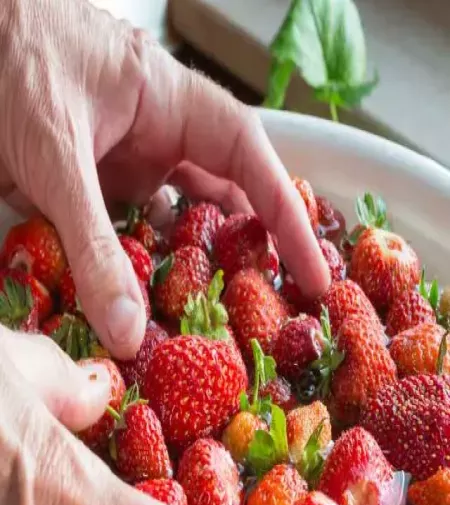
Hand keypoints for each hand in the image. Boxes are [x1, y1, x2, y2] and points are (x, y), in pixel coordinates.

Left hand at [0, 0, 328, 360]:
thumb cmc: (8, 55)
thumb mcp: (55, 156)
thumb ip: (92, 245)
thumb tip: (129, 331)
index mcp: (171, 103)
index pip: (249, 161)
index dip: (287, 217)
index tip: (312, 271)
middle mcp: (156, 136)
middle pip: (222, 199)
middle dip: (247, 253)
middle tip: (272, 313)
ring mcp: (123, 163)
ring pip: (175, 225)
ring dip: (190, 271)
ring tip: (213, 324)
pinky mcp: (92, 188)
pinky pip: (129, 235)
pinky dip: (140, 270)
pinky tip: (147, 305)